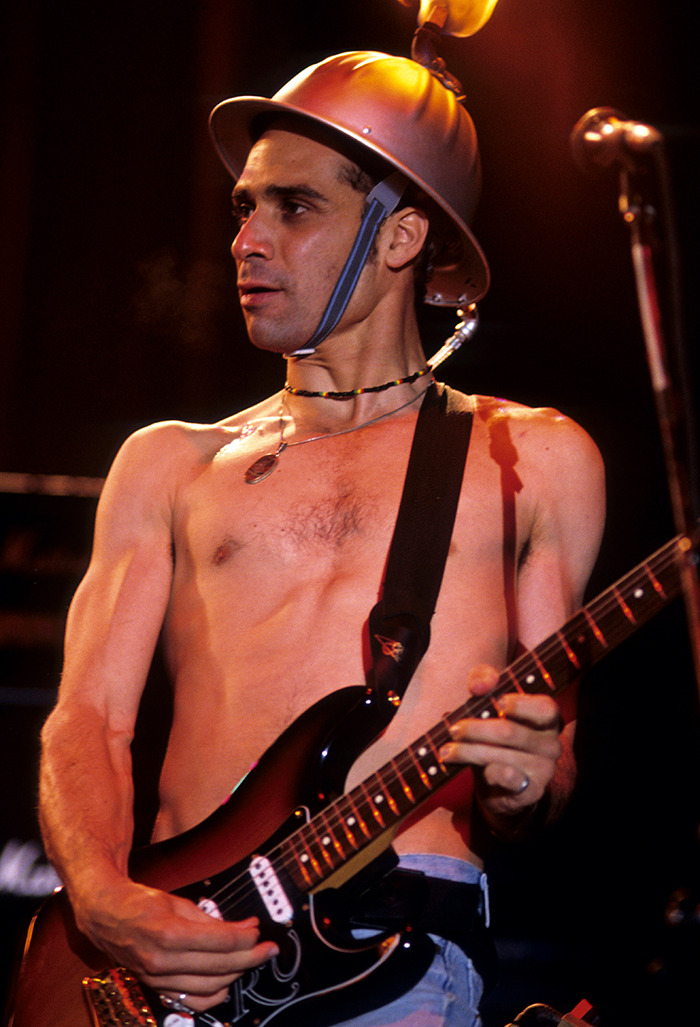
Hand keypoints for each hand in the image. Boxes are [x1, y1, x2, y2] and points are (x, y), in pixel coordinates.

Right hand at [74, 877, 278, 1011]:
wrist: (106, 915)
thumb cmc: (141, 903)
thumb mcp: (178, 902)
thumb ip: (212, 919)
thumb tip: (245, 926)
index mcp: (169, 932)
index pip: (220, 941)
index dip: (246, 938)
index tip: (260, 932)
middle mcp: (163, 960)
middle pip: (219, 966)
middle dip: (250, 957)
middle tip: (267, 948)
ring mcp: (158, 978)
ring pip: (209, 987)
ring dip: (236, 974)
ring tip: (251, 960)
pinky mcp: (156, 987)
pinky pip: (190, 1000)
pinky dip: (213, 995)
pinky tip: (227, 981)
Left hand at [438, 664, 563, 823]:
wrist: (502, 785)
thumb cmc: (495, 736)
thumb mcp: (489, 702)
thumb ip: (484, 681)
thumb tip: (479, 686)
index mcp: (547, 719)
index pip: (545, 708)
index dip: (521, 704)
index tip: (497, 702)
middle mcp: (551, 744)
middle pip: (510, 732)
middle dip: (475, 729)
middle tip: (453, 730)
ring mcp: (544, 769)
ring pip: (500, 755)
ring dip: (468, 751)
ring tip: (447, 751)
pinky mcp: (532, 791)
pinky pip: (507, 778)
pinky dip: (486, 771)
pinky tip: (471, 768)